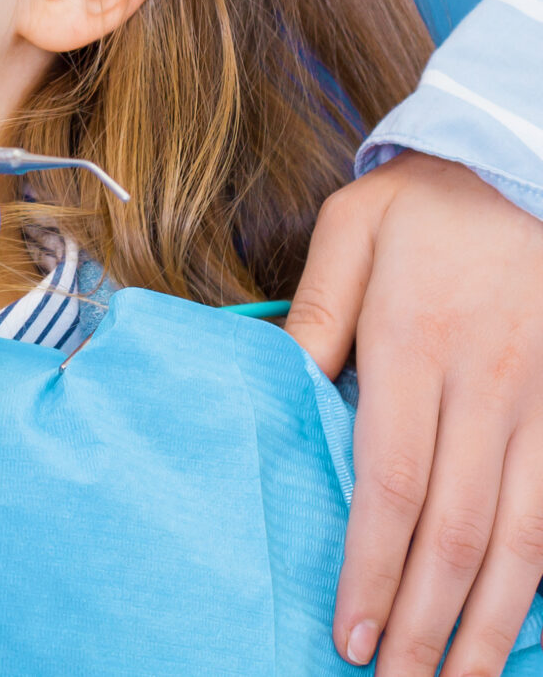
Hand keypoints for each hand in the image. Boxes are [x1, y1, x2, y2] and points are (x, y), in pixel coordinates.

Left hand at [287, 152, 542, 676]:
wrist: (527, 162)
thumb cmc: (428, 203)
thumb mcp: (351, 234)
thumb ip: (314, 315)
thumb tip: (275, 387)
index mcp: (414, 347)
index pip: (390, 486)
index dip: (372, 571)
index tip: (352, 635)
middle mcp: (488, 387)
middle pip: (457, 531)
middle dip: (430, 623)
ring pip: (526, 538)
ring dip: (495, 621)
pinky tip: (524, 618)